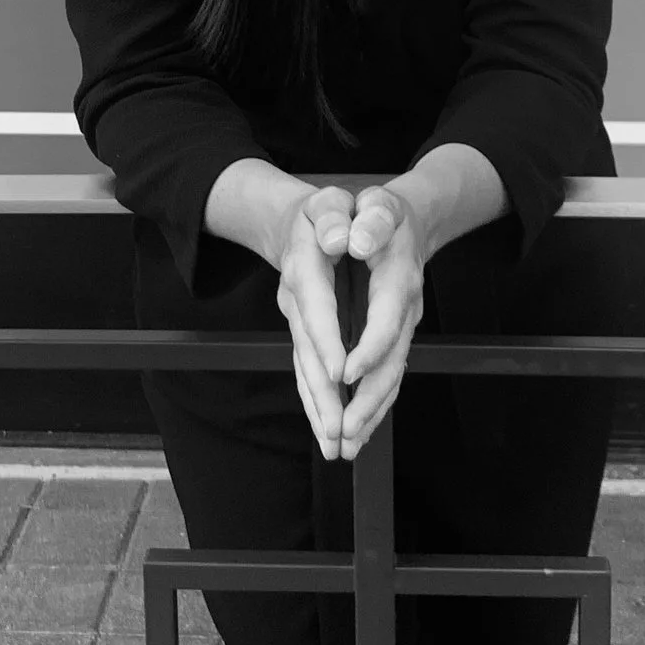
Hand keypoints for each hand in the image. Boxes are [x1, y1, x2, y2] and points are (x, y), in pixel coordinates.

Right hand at [273, 185, 354, 459]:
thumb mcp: (332, 198)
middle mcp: (300, 299)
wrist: (305, 220)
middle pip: (309, 351)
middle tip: (338, 431)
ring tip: (337, 446)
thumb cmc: (329, 209)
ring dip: (322, 409)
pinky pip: (313, 373)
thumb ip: (336, 215)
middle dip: (324, 393)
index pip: (317, 304)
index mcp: (308, 264)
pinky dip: (322, 404)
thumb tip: (344, 239)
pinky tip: (335, 433)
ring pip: (309, 370)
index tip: (342, 372)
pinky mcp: (311, 337)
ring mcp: (302, 321)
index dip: (328, 338)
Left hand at [338, 184, 427, 458]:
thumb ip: (369, 220)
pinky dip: (368, 407)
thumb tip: (355, 240)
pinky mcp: (387, 340)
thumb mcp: (376, 203)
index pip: (385, 319)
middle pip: (390, 363)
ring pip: (387, 379)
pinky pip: (380, 377)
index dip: (368, 348)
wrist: (403, 222)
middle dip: (367, 400)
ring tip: (344, 447)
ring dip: (367, 414)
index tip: (345, 374)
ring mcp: (398, 329)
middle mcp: (402, 311)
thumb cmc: (381, 213)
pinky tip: (353, 433)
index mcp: (397, 279)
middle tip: (344, 432)